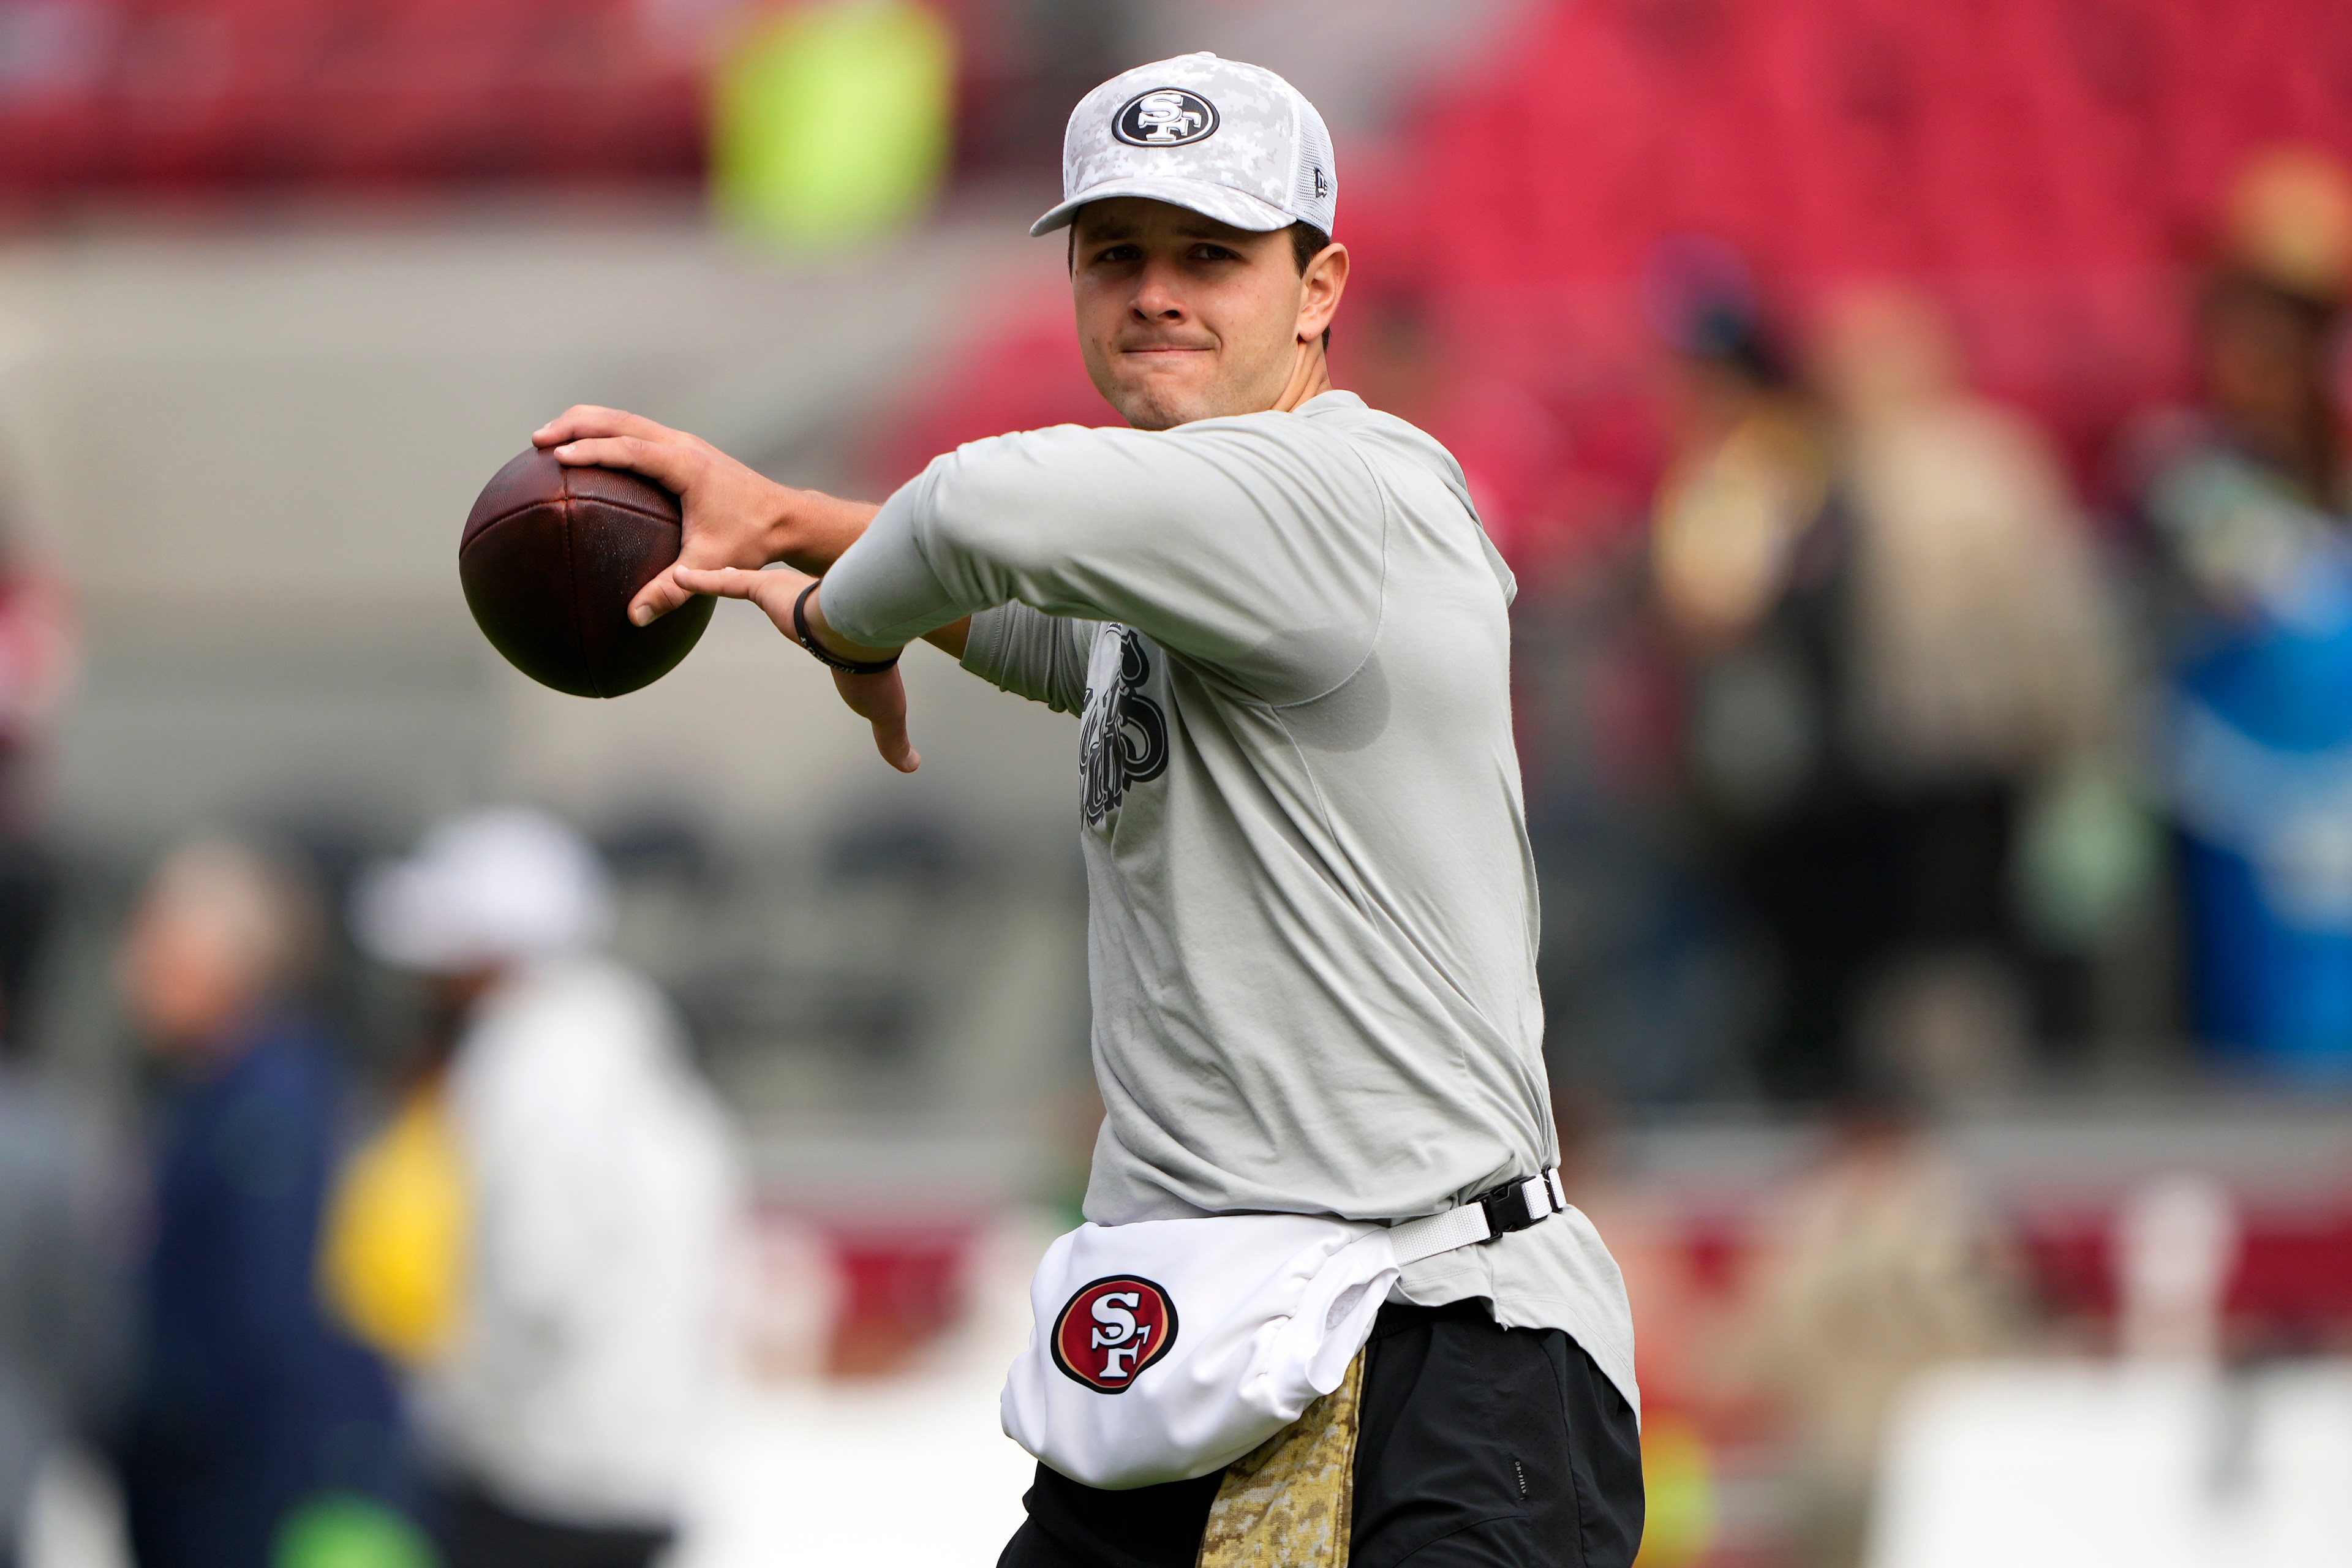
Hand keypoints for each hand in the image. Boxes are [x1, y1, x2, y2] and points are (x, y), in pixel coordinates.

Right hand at [535, 406, 794, 626]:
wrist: (786, 517)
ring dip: (588, 423)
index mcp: (686, 465)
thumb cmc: (751, 539)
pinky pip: (636, 431)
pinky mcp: (683, 449)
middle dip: (576, 425)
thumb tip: (633, 618)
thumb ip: (671, 592)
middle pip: (619, 420)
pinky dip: (606, 433)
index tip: (558, 456)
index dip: (592, 449)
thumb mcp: (710, 566)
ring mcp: (683, 442)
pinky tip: (586, 452)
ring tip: (550, 438)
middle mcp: (682, 444)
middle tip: (538, 439)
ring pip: (626, 419)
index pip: (629, 447)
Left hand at [674, 565, 919, 773]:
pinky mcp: (767, 589)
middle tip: (747, 582)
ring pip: (746, 584)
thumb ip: (892, 738)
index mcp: (829, 638)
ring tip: (694, 575)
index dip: (808, 624)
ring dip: (722, 579)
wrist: (864, 639)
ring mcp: (785, 598)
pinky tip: (678, 575)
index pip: (814, 630)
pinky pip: (728, 583)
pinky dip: (703, 580)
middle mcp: (805, 612)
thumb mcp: (884, 713)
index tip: (805, 621)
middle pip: (779, 599)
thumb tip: (912, 768)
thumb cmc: (874, 674)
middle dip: (763, 588)